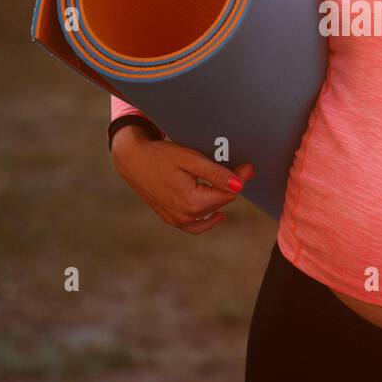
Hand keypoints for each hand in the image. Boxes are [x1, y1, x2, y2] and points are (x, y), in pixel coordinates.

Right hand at [111, 128, 254, 233]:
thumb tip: (239, 185)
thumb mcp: (190, 159)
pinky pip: (194, 226)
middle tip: (240, 168)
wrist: (132, 159)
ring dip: (220, 199)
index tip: (249, 166)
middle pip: (220, 202)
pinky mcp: (169, 218)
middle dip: (230, 186)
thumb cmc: (160, 155)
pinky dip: (207, 221)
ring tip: (228, 183)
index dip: (240, 179)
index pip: (228, 194)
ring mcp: (175, 219)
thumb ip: (216, 174)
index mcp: (192, 201)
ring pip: (209, 213)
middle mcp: (184, 216)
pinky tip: (218, 214)